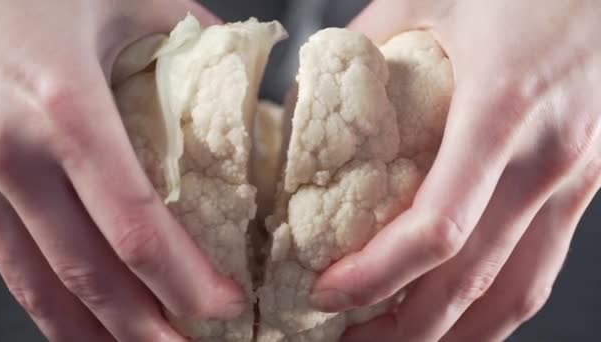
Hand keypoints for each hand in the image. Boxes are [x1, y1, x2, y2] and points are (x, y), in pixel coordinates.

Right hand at [0, 1, 243, 340]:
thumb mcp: (131, 1)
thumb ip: (200, 47)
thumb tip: (251, 94)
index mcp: (67, 109)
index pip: (136, 224)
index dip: (182, 278)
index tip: (223, 307)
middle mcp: (13, 155)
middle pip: (88, 271)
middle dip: (144, 326)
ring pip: (40, 284)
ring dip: (95, 331)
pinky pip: (10, 263)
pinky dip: (49, 304)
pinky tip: (82, 323)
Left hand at [310, 0, 600, 340]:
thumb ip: (368, 46)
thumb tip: (314, 94)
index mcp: (502, 108)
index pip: (438, 227)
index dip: (378, 274)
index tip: (328, 291)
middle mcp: (546, 159)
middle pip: (471, 280)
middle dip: (405, 328)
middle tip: (347, 340)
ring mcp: (575, 180)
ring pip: (516, 292)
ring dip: (453, 333)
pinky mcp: (585, 186)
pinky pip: (542, 267)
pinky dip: (498, 307)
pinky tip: (461, 316)